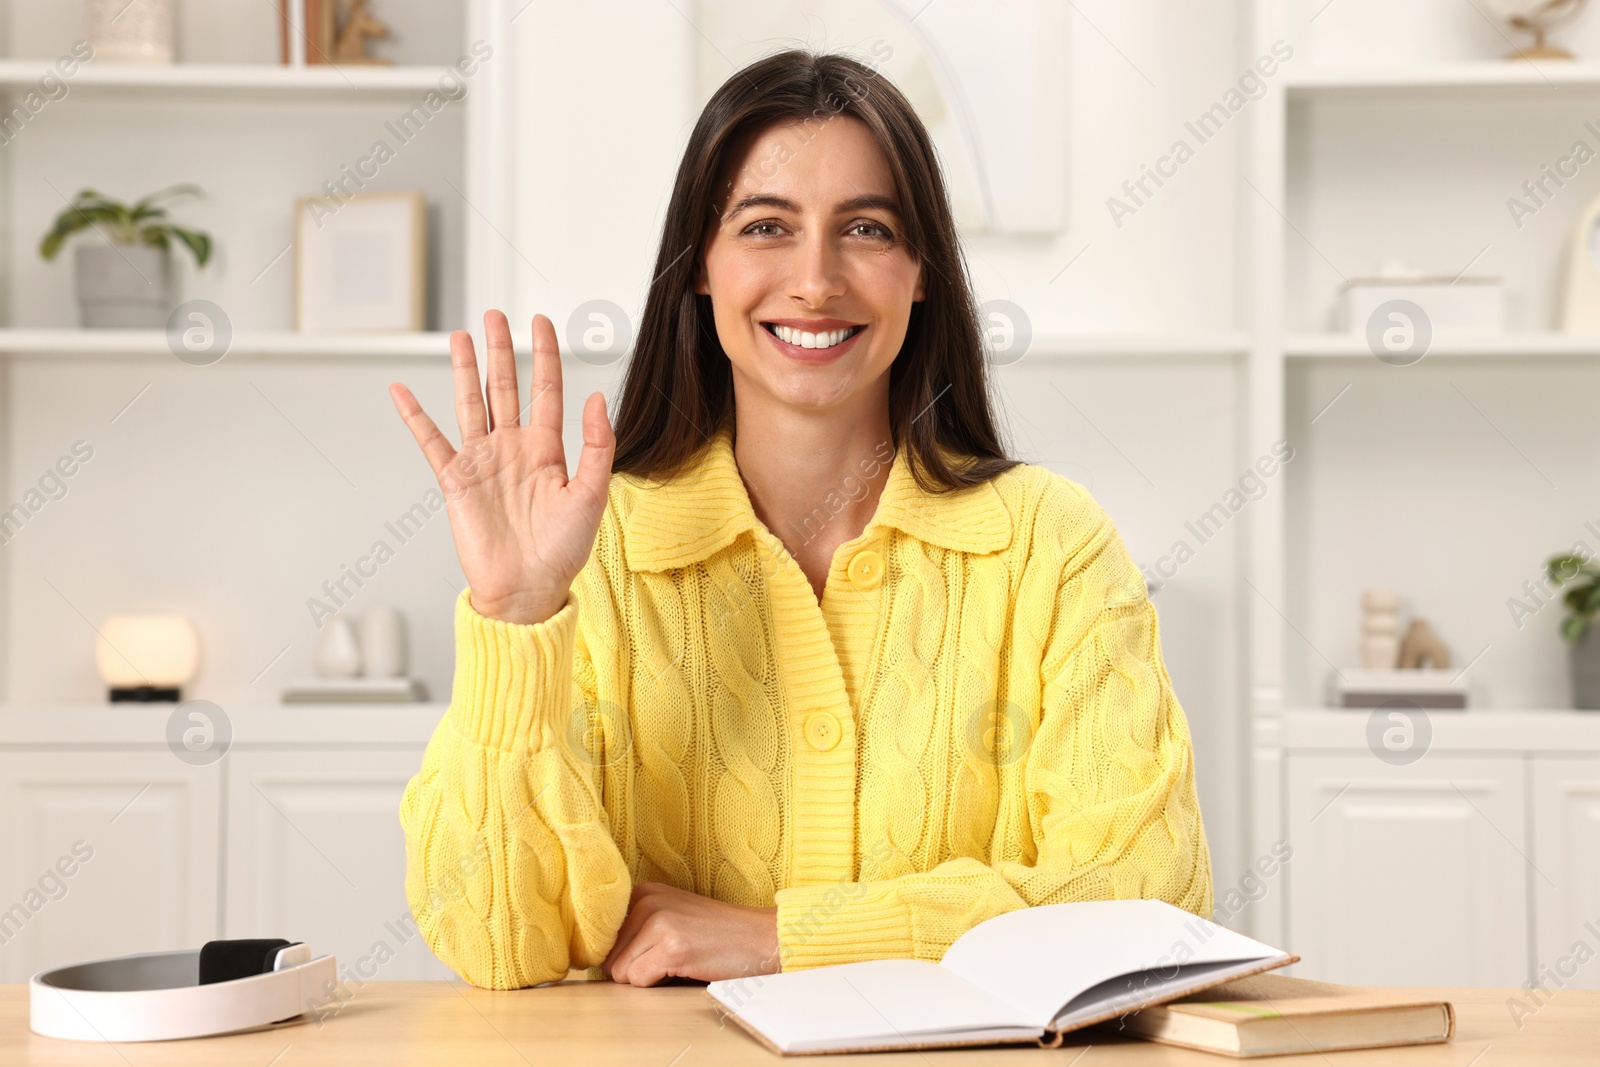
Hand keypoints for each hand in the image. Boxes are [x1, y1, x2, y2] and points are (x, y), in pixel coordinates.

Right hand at [389, 311, 613, 624]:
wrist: (528, 589)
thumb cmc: (564, 550)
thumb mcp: (592, 495)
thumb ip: (598, 446)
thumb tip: (596, 399)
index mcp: (548, 449)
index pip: (546, 390)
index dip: (545, 355)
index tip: (542, 322)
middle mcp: (513, 449)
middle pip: (505, 386)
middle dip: (501, 350)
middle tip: (495, 315)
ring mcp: (483, 462)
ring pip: (471, 403)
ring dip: (465, 370)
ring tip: (460, 335)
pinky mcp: (456, 481)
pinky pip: (432, 442)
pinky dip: (415, 417)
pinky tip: (402, 391)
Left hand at [601, 882, 780, 985]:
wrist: (760, 937)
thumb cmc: (716, 934)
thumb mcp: (671, 915)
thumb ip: (634, 929)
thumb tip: (595, 960)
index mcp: (642, 891)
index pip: (600, 937)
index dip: (619, 955)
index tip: (644, 954)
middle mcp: (646, 900)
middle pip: (608, 958)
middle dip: (633, 969)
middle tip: (669, 959)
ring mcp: (658, 921)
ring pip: (620, 973)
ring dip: (646, 978)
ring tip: (678, 962)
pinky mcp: (671, 945)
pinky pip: (639, 981)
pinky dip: (658, 985)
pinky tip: (684, 967)